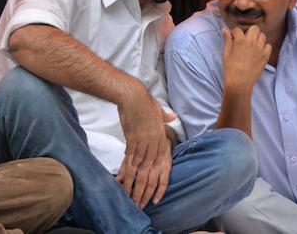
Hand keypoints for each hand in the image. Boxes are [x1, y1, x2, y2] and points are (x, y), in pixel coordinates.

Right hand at [116, 83, 175, 207]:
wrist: (134, 95)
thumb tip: (172, 116)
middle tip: (140, 201)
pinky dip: (127, 168)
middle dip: (146, 185)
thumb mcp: (158, 110)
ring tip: (130, 194)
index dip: (158, 177)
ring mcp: (143, 141)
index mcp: (160, 136)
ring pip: (140, 166)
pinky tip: (124, 179)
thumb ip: (165, 116)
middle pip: (151, 167)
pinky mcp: (132, 138)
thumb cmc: (145, 101)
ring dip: (135, 181)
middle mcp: (154, 141)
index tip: (154, 191)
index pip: (161, 161)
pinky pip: (130, 157)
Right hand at [222, 25, 270, 90]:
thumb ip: (227, 40)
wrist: (240, 82)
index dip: (235, 32)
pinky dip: (264, 47)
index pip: (238, 29)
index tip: (234, 36)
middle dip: (249, 31)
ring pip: (262, 36)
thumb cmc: (230, 68)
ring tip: (252, 45)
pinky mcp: (266, 56)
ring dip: (257, 38)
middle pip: (254, 28)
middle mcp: (252, 42)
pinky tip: (258, 51)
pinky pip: (268, 46)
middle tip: (245, 39)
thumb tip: (224, 29)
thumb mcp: (226, 53)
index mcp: (240, 41)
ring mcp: (260, 49)